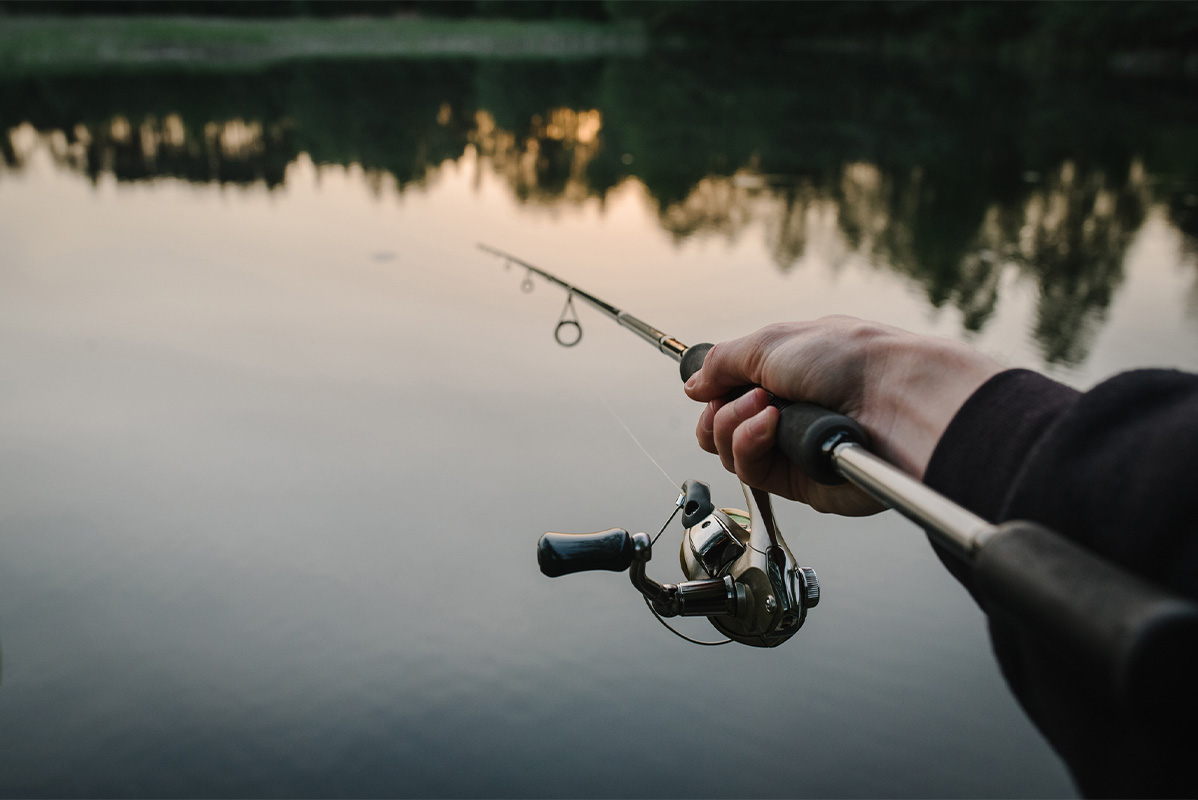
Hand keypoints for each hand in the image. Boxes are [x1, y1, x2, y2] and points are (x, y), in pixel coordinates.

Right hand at [684, 316, 1003, 514]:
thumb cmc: (850, 360)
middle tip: (743, 398)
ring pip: (729, 452)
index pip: (728, 393)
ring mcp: (792, 450)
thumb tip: (691, 386)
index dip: (713, 392)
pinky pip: (751, 473)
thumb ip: (722, 362)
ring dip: (735, 425)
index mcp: (785, 375)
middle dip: (719, 411)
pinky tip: (771, 426)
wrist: (896, 400)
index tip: (708, 386)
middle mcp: (787, 414)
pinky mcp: (800, 484)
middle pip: (720, 428)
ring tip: (767, 408)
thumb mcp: (771, 342)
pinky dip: (750, 446)